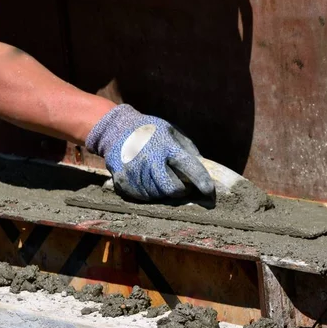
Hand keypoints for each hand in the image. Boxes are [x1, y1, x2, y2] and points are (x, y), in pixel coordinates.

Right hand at [86, 104, 214, 200]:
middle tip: (182, 186)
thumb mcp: (172, 133)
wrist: (116, 130)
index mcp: (165, 145)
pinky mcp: (123, 181)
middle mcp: (149, 159)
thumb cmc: (151, 132)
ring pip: (158, 195)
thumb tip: (205, 172)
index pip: (188, 166)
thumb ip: (188, 151)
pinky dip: (150, 193)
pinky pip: (143, 197)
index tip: (209, 191)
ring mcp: (134, 172)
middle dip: (181, 191)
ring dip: (164, 192)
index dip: (202, 181)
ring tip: (161, 178)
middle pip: (172, 189)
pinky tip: (148, 180)